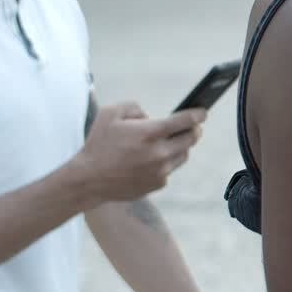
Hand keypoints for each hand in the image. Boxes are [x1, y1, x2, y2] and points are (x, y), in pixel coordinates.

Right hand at [71, 101, 205, 204]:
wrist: (88, 180)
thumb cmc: (98, 143)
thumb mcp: (110, 113)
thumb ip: (135, 107)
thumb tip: (151, 116)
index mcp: (151, 132)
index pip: (186, 120)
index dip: (198, 115)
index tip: (203, 112)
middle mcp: (159, 152)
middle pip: (191, 138)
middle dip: (194, 130)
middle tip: (194, 126)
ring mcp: (160, 171)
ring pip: (183, 154)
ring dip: (182, 146)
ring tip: (175, 140)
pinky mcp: (158, 184)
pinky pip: (170, 169)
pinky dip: (167, 161)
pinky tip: (157, 157)